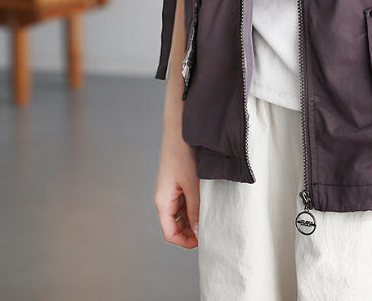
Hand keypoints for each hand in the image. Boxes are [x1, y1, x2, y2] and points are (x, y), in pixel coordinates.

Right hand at [153, 128, 199, 248]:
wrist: (179, 130)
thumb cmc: (181, 153)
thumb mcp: (192, 184)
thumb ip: (195, 209)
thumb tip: (198, 231)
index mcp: (162, 202)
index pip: (170, 234)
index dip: (185, 241)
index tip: (203, 240)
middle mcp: (163, 198)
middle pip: (174, 226)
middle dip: (190, 231)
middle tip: (209, 229)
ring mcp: (170, 190)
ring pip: (180, 215)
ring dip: (192, 218)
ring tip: (209, 216)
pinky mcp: (176, 183)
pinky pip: (183, 202)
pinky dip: (193, 207)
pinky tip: (205, 203)